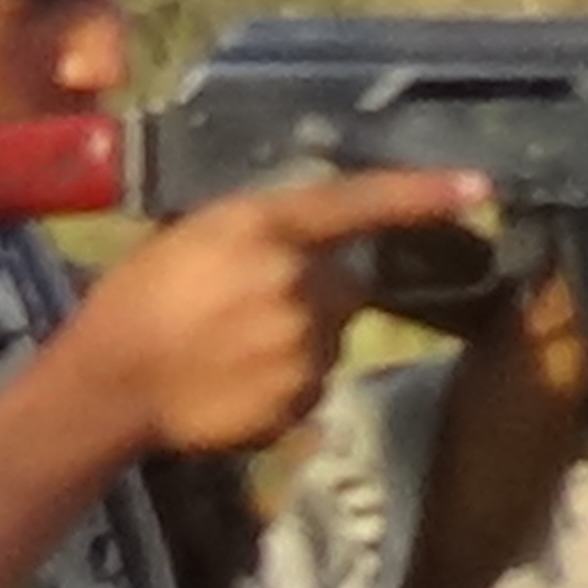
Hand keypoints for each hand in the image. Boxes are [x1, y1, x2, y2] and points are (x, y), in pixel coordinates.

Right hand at [67, 169, 488, 453]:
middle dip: (314, 292)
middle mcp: (296, 285)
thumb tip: (314, 240)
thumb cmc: (135, 297)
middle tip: (246, 306)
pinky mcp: (299, 400)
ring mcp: (302, 348)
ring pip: (329, 339)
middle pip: (344, 285)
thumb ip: (260, 231)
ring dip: (298, 340)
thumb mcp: (194, 235)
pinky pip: (311, 385)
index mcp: (265, 229)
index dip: (422, 193)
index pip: (359, 203)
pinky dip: (283, 383)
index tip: (479, 186)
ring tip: (230, 348)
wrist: (107, 384)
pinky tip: (232, 379)